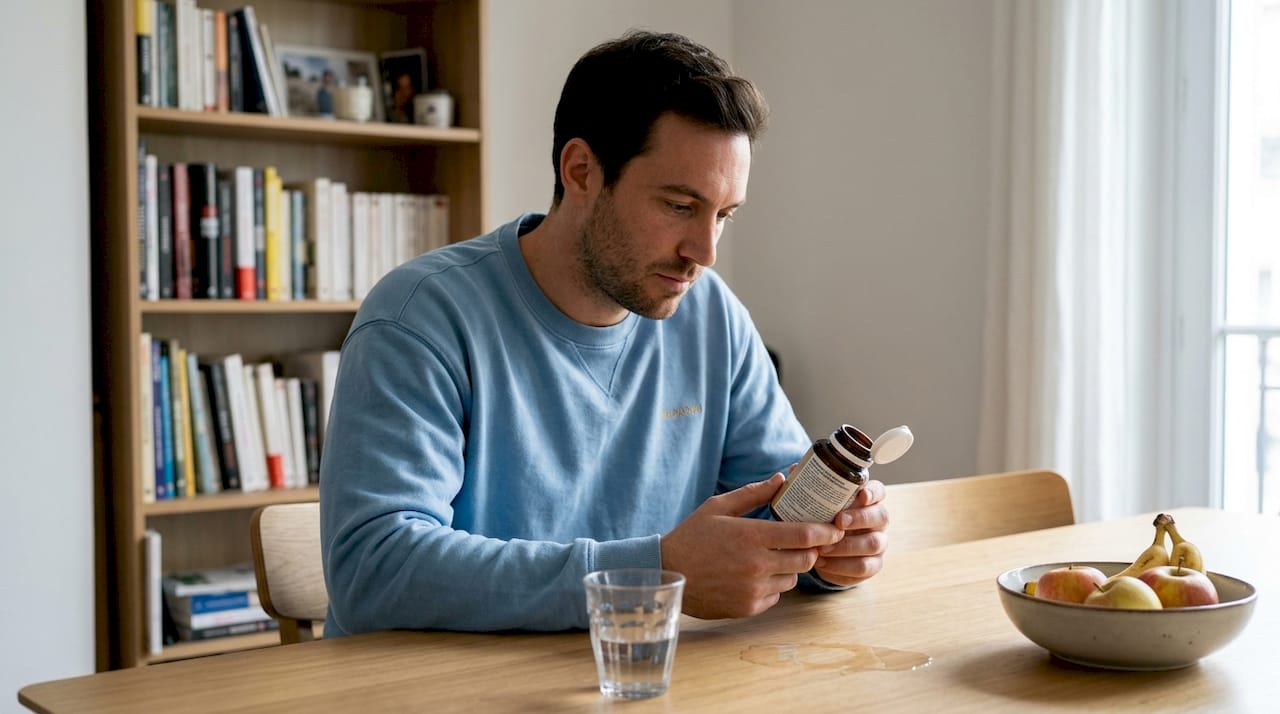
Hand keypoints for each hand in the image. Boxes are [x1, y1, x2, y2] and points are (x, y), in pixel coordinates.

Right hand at [660, 474, 843, 618]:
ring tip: (773, 556)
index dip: (826, 532)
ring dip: (790, 567)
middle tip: (805, 541)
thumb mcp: (718, 506)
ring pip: (792, 578)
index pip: (804, 535)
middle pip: (805, 559)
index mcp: (751, 536)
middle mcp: (756, 565)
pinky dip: (773, 584)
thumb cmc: (692, 536)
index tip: (834, 527)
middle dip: (810, 549)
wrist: (668, 573)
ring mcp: (753, 589)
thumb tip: (782, 479)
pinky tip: (756, 574)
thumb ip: (753, 493)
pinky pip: (776, 595)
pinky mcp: (749, 606)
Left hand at [812, 479, 887, 586]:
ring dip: (847, 547)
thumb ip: (808, 486)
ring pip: (874, 544)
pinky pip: (863, 568)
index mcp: (867, 501)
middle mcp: (877, 521)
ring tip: (822, 549)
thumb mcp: (816, 502)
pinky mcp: (872, 566)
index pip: (879, 491)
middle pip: (881, 516)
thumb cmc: (821, 519)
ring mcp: (878, 544)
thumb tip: (795, 469)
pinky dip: (842, 567)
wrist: (822, 550)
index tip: (861, 495)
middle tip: (838, 523)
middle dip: (860, 519)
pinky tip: (823, 564)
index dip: (873, 493)